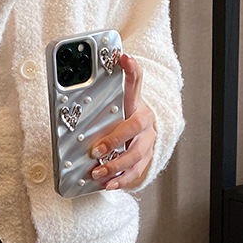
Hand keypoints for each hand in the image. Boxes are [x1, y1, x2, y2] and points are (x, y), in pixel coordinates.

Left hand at [89, 53, 156, 190]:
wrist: (146, 129)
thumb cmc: (125, 115)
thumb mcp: (118, 101)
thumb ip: (108, 93)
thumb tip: (96, 75)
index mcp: (136, 102)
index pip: (135, 82)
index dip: (130, 69)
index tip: (123, 57)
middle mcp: (145, 121)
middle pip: (133, 129)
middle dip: (114, 140)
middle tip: (95, 150)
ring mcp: (148, 141)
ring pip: (135, 155)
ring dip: (115, 166)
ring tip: (97, 173)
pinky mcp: (147, 158)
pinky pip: (136, 171)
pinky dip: (122, 180)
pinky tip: (109, 185)